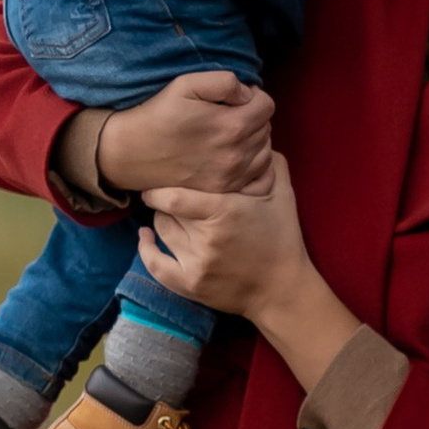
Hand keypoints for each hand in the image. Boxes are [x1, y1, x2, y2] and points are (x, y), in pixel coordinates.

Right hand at [68, 74, 274, 204]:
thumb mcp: (186, 84)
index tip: (236, 97)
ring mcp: (232, 176)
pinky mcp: (224, 189)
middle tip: (229, 113)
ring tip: (231, 133)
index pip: (268, 105)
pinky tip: (234, 154)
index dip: (254, 95)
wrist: (132, 153)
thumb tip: (247, 93)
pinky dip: (252, 162)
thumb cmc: (158, 114)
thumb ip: (224, 82)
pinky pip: (257, 175)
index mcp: (232, 126)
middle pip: (267, 127)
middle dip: (253, 116)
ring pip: (265, 151)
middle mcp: (237, 154)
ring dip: (255, 139)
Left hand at [138, 154, 361, 396]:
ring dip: (162, 221)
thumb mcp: (283, 194)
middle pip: (166, 212)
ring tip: (170, 214)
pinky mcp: (191, 285)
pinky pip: (155, 265)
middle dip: (165, 202)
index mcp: (225, 210)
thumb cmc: (283, 238)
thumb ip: (269, 164)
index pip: (173, 196)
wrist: (284, 289)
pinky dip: (146, 249)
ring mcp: (197, 263)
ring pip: (161, 232)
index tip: (158, 178)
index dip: (159, 188)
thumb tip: (255, 139)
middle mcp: (207, 237)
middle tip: (170, 195)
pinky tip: (145, 237)